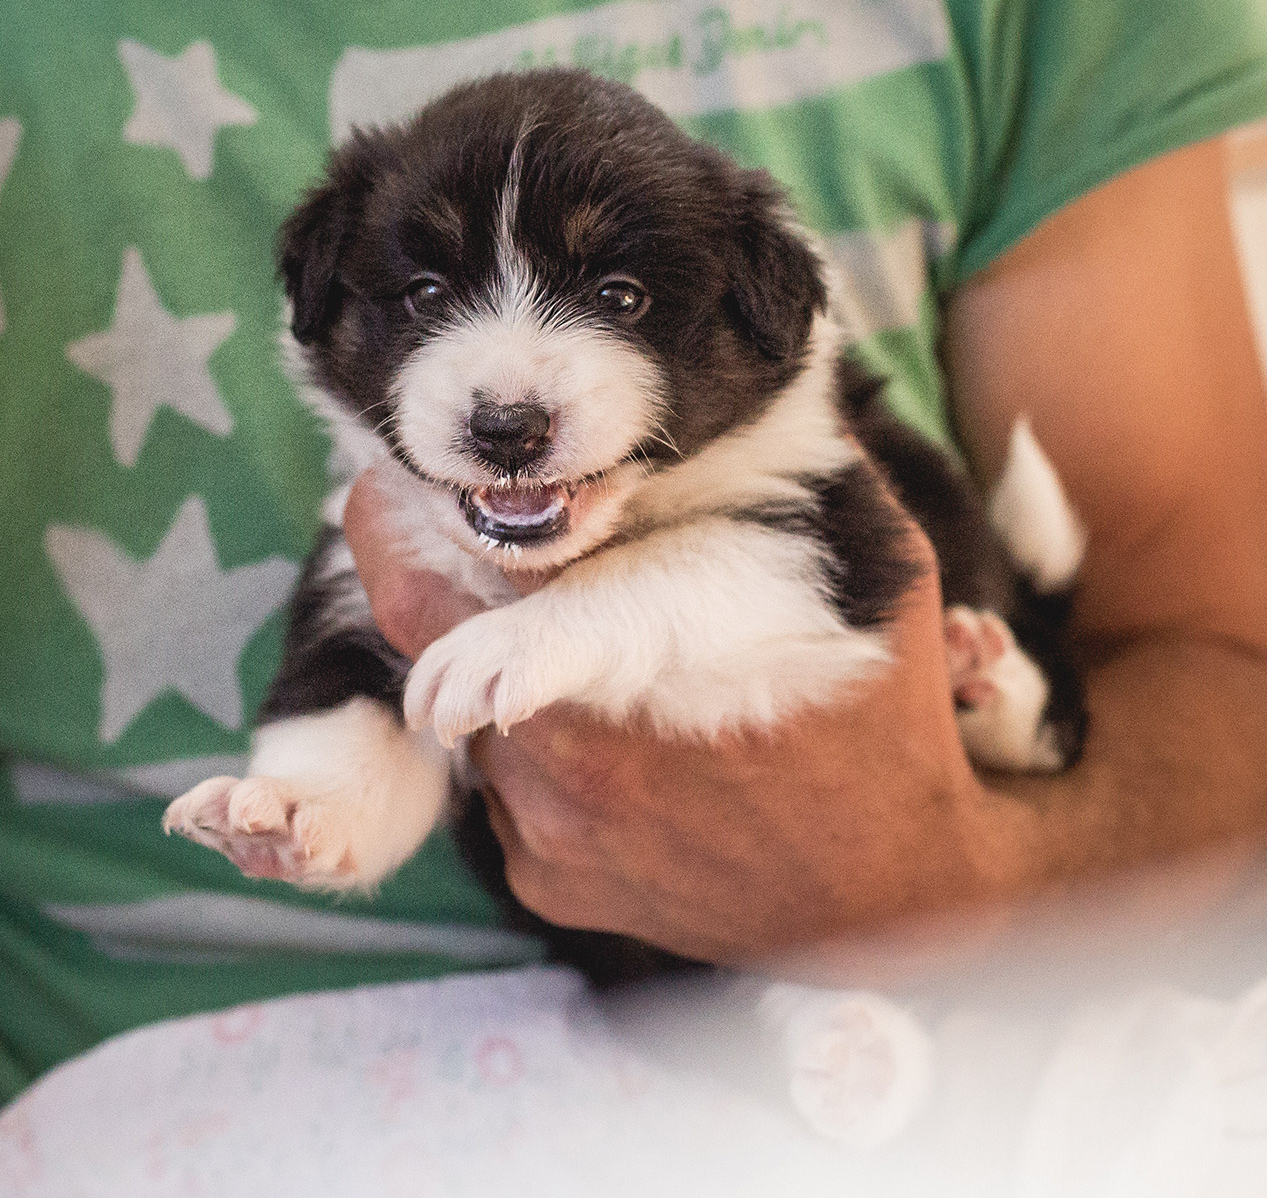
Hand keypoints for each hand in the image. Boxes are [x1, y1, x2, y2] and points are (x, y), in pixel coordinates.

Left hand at [343, 465, 1041, 964]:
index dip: (395, 532)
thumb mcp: (870, 567)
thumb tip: (750, 369)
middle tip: (439, 519)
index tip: (371, 481)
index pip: (459, 602)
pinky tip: (610, 738)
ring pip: (471, 718)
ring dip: (493, 668)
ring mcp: (550, 832)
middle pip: (433, 645)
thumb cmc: (880, 715)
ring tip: (573, 645)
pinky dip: (532, 748)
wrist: (896, 898)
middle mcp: (571, 760)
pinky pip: (503, 788)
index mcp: (640, 667)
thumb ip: (797, 466)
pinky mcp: (547, 882)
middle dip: (428, 575)